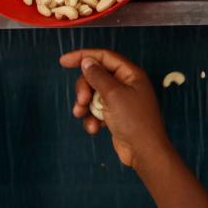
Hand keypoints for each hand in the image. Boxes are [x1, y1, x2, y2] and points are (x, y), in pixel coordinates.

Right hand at [62, 48, 170, 168]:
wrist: (144, 151)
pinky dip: (92, 119)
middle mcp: (126, 84)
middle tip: (82, 101)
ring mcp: (120, 101)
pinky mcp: (115, 116)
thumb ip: (98, 76)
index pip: (104, 57)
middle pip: (96, 77)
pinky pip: (97, 111)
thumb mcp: (113, 94)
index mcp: (130, 74)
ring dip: (85, 106)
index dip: (83, 56)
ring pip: (93, 95)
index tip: (63, 61)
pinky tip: (95, 128)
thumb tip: (87, 61)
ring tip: (81, 115)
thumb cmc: (134, 120)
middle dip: (84, 89)